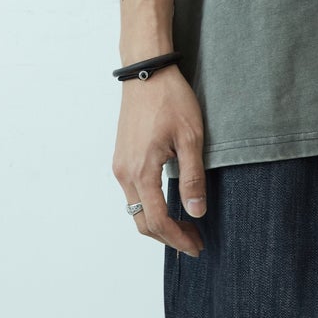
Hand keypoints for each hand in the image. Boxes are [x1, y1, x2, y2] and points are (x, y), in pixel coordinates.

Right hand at [113, 67, 207, 256]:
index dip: (178, 238)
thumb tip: (197, 211)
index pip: (158, 220)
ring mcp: (120, 165)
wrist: (146, 72)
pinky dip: (150, 206)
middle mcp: (124, 173)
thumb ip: (193, 178)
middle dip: (168, 237)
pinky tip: (169, 203)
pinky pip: (133, 193)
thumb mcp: (191, 137)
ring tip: (185, 225)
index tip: (197, 246)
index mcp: (141, 171)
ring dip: (158, 222)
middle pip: (142, 221)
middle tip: (194, 241)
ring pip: (136, 209)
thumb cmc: (171, 100)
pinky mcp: (122, 157)